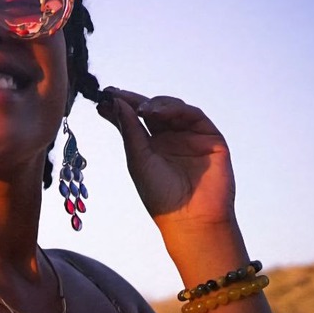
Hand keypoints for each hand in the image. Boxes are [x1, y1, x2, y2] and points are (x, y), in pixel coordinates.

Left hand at [96, 87, 237, 238]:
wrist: (189, 218)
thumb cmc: (161, 195)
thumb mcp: (137, 160)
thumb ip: (129, 131)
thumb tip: (116, 103)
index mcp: (151, 145)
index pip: (134, 120)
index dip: (120, 107)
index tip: (103, 98)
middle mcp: (170, 138)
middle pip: (151, 110)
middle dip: (133, 100)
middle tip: (115, 94)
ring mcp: (190, 136)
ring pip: (172, 108)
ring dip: (154, 103)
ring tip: (139, 108)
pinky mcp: (210, 137)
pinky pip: (193, 115)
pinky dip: (175, 109)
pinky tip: (157, 112)